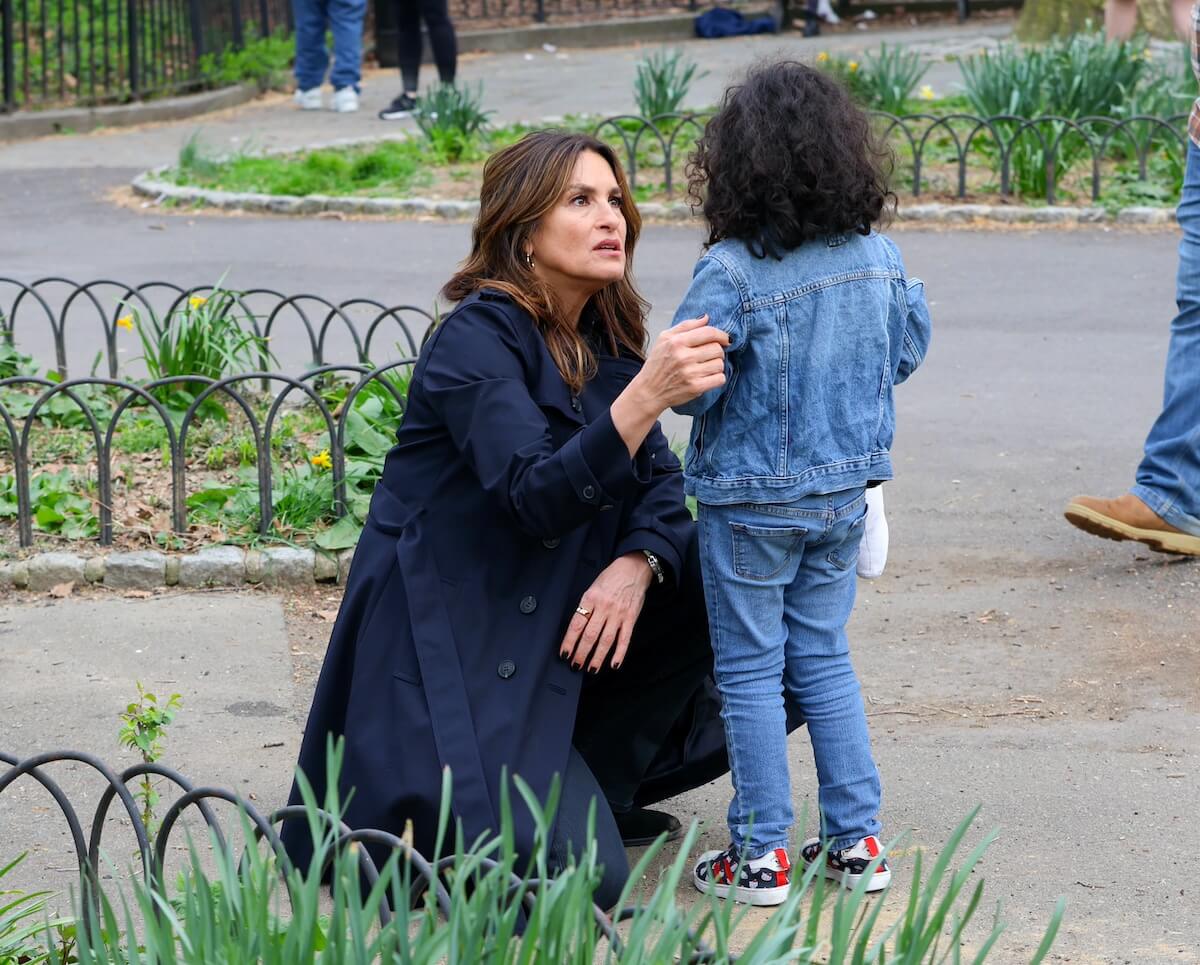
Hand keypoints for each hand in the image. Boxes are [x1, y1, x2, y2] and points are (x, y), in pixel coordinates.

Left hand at [559, 553, 652, 672]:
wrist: (634, 568)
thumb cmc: (611, 577)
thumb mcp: (593, 587)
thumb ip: (586, 606)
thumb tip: (578, 628)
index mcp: (591, 598)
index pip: (576, 624)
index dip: (569, 641)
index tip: (564, 653)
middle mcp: (604, 607)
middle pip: (590, 635)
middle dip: (581, 653)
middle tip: (576, 665)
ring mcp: (618, 614)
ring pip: (606, 640)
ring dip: (597, 657)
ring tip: (591, 669)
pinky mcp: (631, 618)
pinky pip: (624, 639)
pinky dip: (619, 653)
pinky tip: (614, 664)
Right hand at [632, 315, 728, 411]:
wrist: (648, 391)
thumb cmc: (657, 364)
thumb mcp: (664, 338)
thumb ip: (686, 325)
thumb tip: (706, 317)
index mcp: (677, 342)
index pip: (709, 333)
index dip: (721, 335)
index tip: (725, 339)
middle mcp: (683, 357)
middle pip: (717, 349)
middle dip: (718, 351)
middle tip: (709, 355)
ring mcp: (690, 373)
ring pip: (720, 364)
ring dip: (716, 366)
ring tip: (705, 367)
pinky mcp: (695, 388)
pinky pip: (720, 379)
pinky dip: (717, 378)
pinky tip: (707, 377)